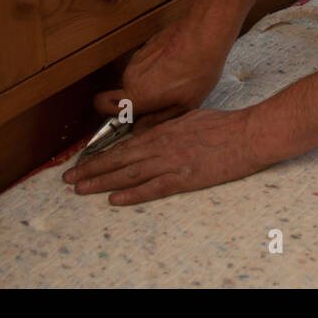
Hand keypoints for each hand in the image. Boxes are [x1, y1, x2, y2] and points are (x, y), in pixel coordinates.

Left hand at [62, 107, 266, 204]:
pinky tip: (114, 199)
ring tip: (80, 189)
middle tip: (68, 178)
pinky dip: (132, 194)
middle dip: (91, 169)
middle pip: (119, 159)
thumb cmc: (225, 125)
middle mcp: (162, 145)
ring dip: (102, 181)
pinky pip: (153, 188)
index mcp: (164, 131)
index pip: (125, 145)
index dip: (101, 155)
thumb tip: (154, 134)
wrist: (249, 134)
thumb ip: (170, 127)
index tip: (83, 162)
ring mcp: (172, 162)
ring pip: (129, 173)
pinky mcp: (185, 177)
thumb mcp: (192, 118)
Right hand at [94, 15, 229, 127]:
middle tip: (166, 99)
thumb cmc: (198, 70)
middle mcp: (130, 76)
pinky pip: (145, 65)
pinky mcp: (144, 47)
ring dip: (151, 83)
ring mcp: (136, 59)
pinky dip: (156, 69)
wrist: (203, 35)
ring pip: (136, 79)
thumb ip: (158, 119)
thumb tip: (139, 128)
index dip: (110, 112)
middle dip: (141, 99)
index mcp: (138, 94)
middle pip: (125, 93)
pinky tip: (176, 67)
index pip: (101, 104)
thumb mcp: (185, 105)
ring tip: (176, 81)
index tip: (127, 116)